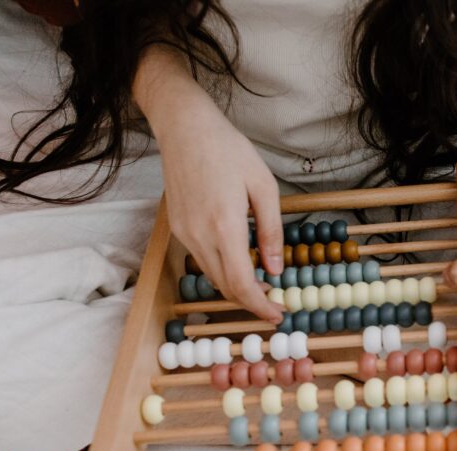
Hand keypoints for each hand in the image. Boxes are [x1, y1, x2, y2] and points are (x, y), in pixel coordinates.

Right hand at [137, 51, 283, 321]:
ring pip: (212, 277)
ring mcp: (185, 234)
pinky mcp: (178, 229)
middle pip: (225, 287)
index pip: (242, 284)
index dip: (260, 307)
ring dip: (236, 288)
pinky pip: (202, 261)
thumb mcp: (264, 187)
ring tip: (262, 285)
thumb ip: (271, 231)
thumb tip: (275, 269)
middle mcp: (200, 236)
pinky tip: (240, 263)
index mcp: (225, 226)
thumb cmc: (229, 150)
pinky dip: (222, 271)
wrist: (185, 128)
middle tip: (275, 304)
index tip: (278, 315)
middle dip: (251, 302)